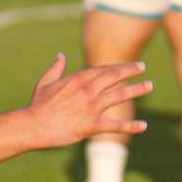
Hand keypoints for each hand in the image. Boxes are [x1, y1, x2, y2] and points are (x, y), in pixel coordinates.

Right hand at [21, 54, 150, 148]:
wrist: (32, 126)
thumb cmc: (37, 105)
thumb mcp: (45, 83)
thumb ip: (56, 68)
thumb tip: (60, 54)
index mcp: (78, 80)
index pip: (103, 70)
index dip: (118, 67)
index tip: (129, 65)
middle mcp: (88, 91)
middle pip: (114, 77)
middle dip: (130, 71)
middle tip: (143, 67)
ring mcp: (91, 107)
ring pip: (118, 96)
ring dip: (136, 90)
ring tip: (149, 86)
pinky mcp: (92, 124)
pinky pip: (115, 125)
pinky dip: (130, 126)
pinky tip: (143, 126)